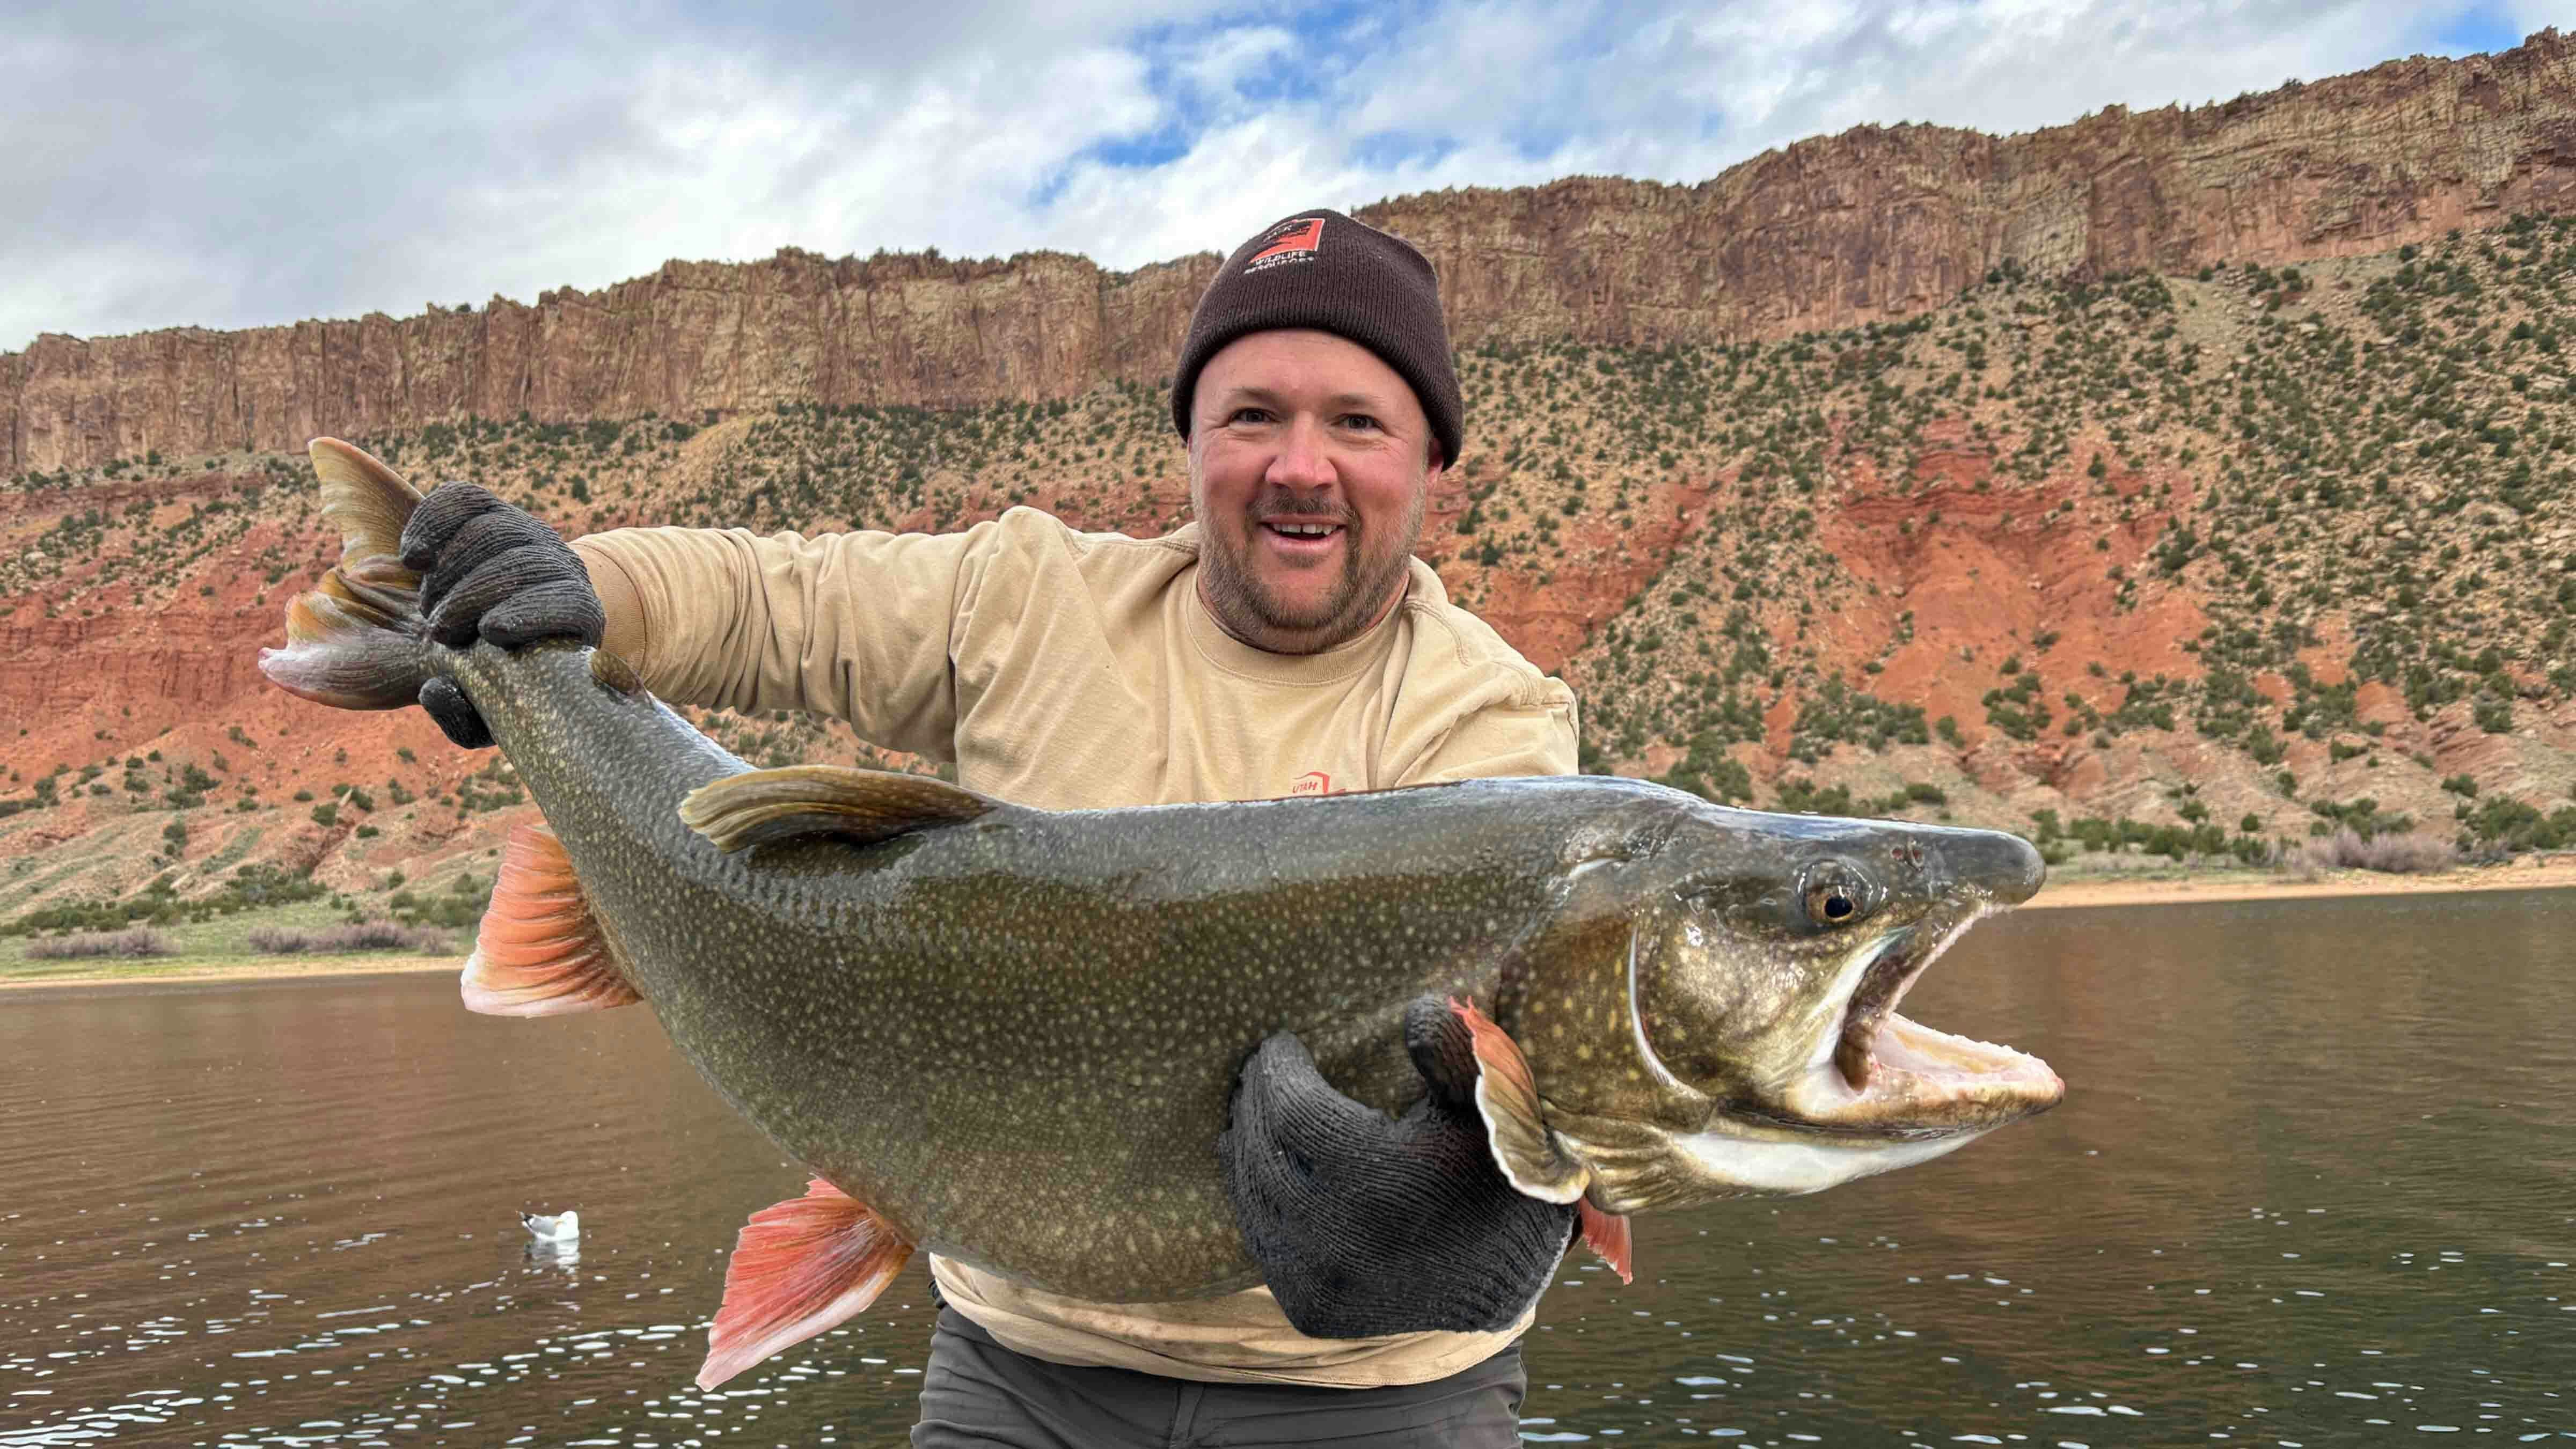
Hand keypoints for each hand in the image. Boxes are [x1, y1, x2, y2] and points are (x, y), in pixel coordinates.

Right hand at [397, 484, 603, 747]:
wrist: (506, 630)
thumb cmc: (503, 678)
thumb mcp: (491, 711)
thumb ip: (465, 716)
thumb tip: (436, 690)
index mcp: (579, 617)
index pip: (570, 602)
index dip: (534, 613)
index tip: (491, 633)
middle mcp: (561, 568)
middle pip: (523, 562)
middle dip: (473, 596)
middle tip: (440, 632)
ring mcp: (527, 533)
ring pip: (494, 530)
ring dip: (450, 571)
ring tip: (429, 608)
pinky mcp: (492, 510)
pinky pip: (464, 498)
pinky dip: (433, 521)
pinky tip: (413, 557)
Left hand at [1219, 996, 1575, 1338]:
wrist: (1512, 1272)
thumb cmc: (1498, 1173)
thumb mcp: (1489, 1106)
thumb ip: (1455, 1054)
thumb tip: (1420, 1007)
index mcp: (1377, 1180)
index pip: (1291, 1109)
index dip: (1278, 1070)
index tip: (1279, 1041)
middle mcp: (1337, 1238)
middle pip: (1264, 1151)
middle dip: (1255, 1103)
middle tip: (1257, 1070)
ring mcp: (1319, 1282)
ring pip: (1254, 1198)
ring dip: (1245, 1148)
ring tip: (1246, 1110)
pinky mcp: (1312, 1310)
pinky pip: (1262, 1243)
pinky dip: (1252, 1201)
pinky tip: (1252, 1169)